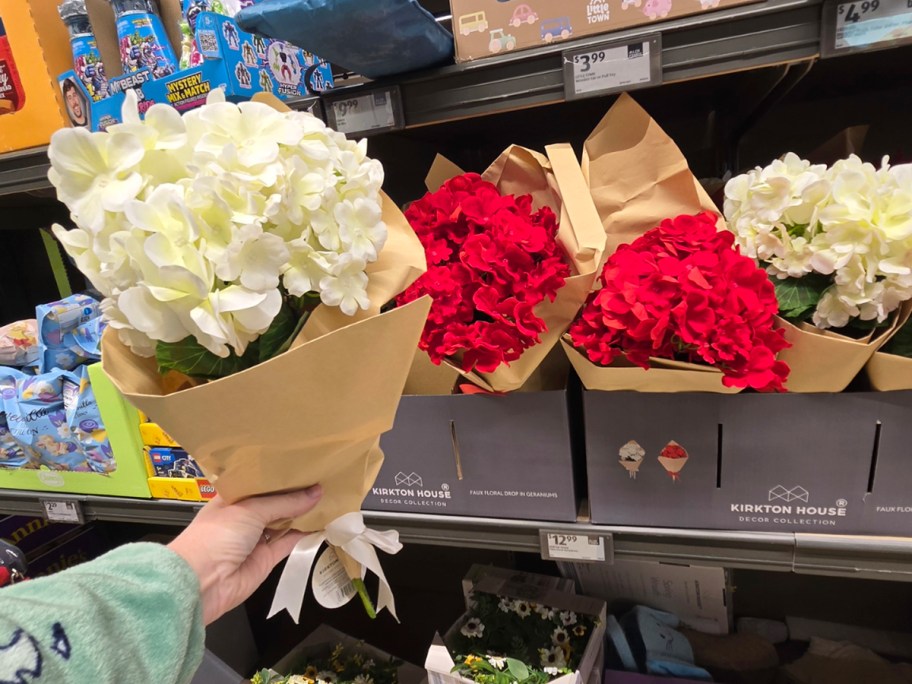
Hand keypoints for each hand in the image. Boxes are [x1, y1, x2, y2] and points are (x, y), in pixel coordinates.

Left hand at [168, 486, 321, 624]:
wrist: (202, 582)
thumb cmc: (214, 537)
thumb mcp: (250, 510)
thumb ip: (285, 502)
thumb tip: (316, 493)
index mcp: (233, 498)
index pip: (261, 482)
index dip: (281, 475)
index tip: (305, 464)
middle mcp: (244, 517)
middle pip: (276, 502)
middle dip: (296, 493)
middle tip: (322, 477)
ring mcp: (256, 538)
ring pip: (285, 522)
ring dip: (303, 513)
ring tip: (328, 495)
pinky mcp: (267, 558)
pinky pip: (290, 542)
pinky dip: (305, 534)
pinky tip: (322, 521)